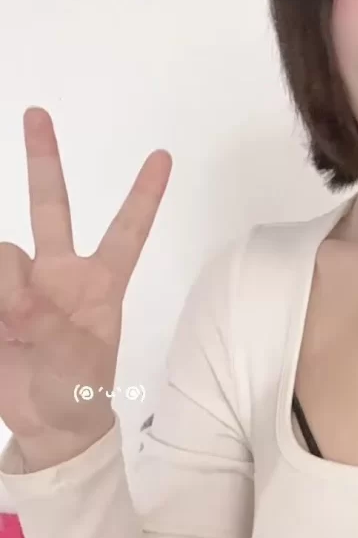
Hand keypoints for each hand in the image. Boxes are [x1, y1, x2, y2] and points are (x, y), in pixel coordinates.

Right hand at [0, 108, 171, 468]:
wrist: (47, 425)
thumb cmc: (79, 392)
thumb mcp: (79, 365)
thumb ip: (50, 327)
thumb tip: (19, 298)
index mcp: (101, 284)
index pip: (127, 230)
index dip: (143, 195)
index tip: (162, 156)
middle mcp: (60, 273)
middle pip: (52, 207)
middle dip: (43, 159)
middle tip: (37, 112)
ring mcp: (22, 285)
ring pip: (3, 254)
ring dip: (5, 289)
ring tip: (13, 330)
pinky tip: (3, 329)